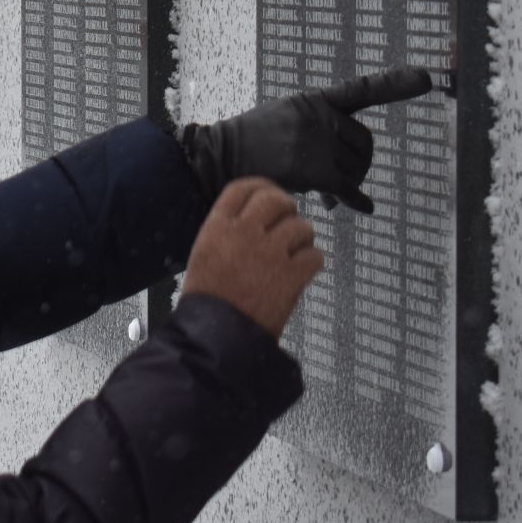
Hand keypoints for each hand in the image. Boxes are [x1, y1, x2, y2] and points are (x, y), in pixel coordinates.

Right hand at [181, 66, 433, 214]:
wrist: (221, 158)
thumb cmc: (252, 143)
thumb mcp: (284, 121)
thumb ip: (316, 133)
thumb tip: (342, 177)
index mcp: (315, 101)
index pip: (361, 90)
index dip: (394, 84)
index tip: (427, 78)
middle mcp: (319, 117)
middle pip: (364, 144)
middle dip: (358, 163)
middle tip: (339, 180)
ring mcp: (317, 142)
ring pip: (356, 169)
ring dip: (346, 185)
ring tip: (325, 193)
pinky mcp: (314, 169)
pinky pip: (348, 189)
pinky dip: (357, 201)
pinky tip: (365, 208)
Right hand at [181, 179, 322, 338]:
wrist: (216, 336)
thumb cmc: (208, 301)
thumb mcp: (205, 254)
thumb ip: (226, 232)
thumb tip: (251, 219)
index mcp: (219, 226)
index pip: (243, 188)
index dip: (261, 186)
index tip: (269, 192)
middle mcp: (246, 232)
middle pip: (275, 199)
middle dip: (286, 207)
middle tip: (288, 219)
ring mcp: (271, 253)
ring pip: (301, 226)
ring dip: (303, 237)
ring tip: (296, 251)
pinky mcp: (292, 276)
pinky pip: (316, 256)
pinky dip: (313, 263)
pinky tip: (303, 271)